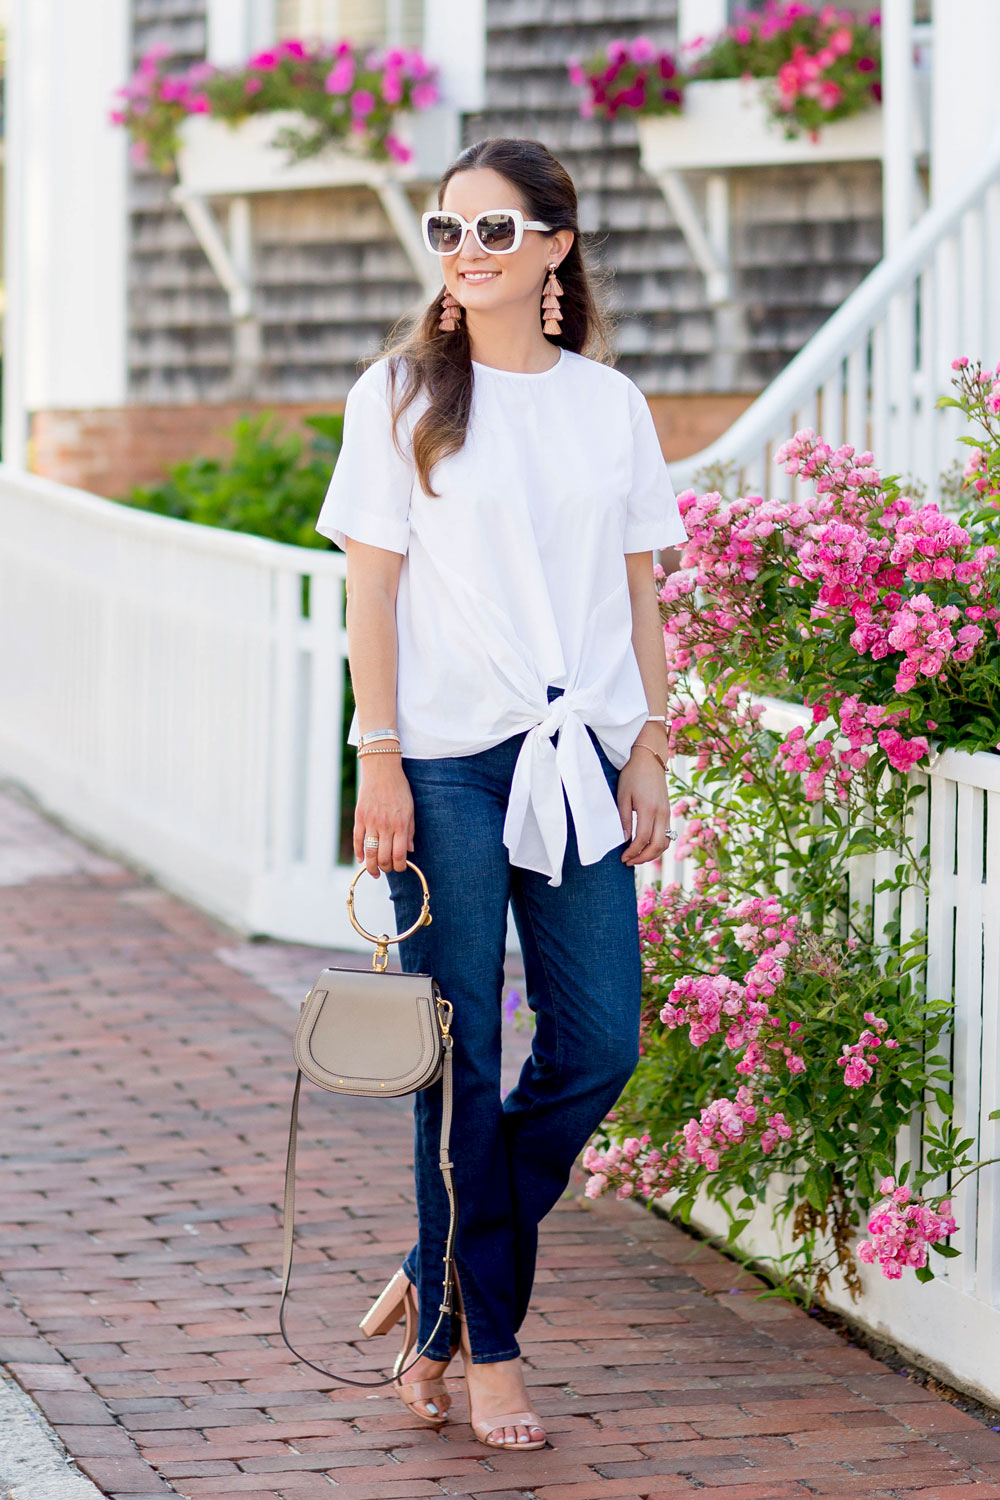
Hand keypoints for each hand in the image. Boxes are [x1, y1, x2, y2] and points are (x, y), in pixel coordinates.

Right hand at [353, 757, 413, 878]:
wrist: (382, 770)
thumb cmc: (399, 789)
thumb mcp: (410, 809)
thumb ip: (410, 831)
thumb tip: (409, 850)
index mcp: (400, 824)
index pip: (399, 854)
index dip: (400, 866)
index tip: (401, 868)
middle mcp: (385, 825)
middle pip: (384, 857)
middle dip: (386, 868)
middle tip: (388, 869)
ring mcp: (371, 822)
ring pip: (369, 852)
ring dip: (372, 867)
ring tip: (375, 872)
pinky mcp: (359, 817)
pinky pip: (357, 840)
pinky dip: (358, 852)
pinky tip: (361, 859)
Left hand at [617, 745, 672, 867]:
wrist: (649, 758)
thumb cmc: (632, 775)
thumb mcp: (623, 796)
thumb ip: (624, 819)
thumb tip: (624, 840)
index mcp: (648, 809)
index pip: (642, 839)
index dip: (632, 852)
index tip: (623, 858)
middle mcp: (661, 813)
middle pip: (657, 846)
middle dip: (643, 858)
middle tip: (629, 861)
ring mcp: (667, 813)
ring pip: (666, 843)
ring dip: (652, 854)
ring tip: (637, 856)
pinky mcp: (668, 811)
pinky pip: (668, 834)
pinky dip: (659, 845)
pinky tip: (646, 846)